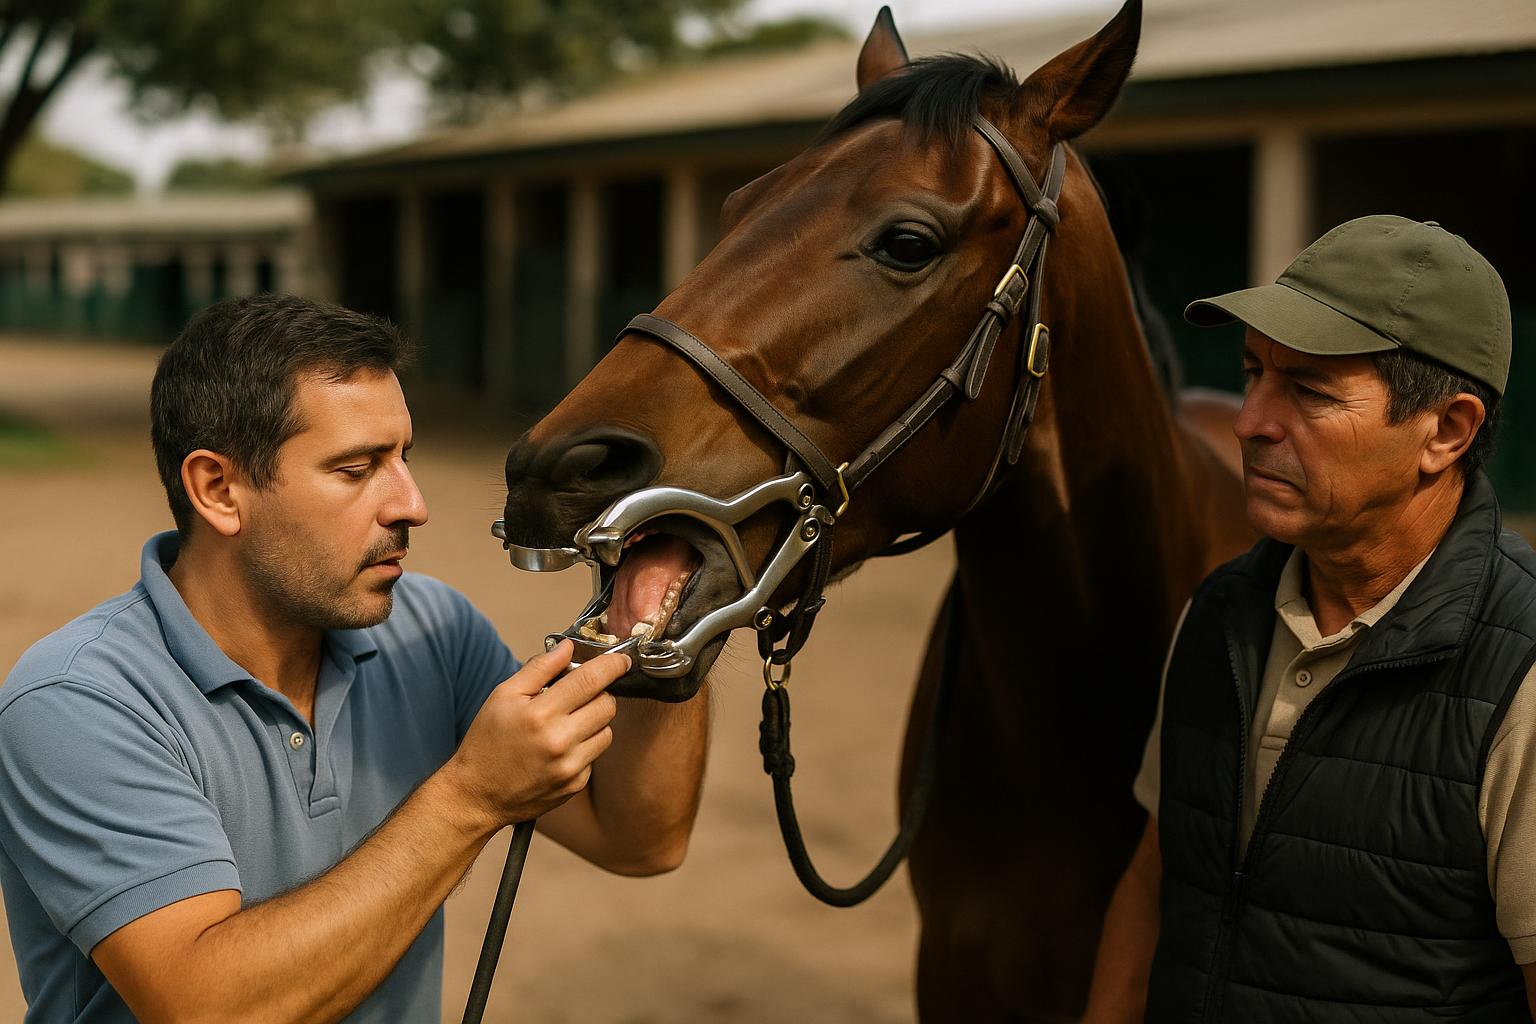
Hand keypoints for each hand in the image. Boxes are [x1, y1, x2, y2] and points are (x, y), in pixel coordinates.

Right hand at [441, 640, 623, 831]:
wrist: (477, 796)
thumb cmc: (487, 742)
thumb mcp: (503, 696)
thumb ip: (539, 668)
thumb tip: (568, 647)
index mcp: (540, 714)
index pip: (591, 680)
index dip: (612, 666)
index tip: (620, 661)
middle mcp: (560, 741)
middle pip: (607, 705)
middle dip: (599, 694)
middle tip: (578, 697)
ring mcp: (570, 767)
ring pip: (607, 731)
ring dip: (594, 721)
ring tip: (567, 723)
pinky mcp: (576, 785)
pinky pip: (596, 755)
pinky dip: (585, 747)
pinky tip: (561, 748)